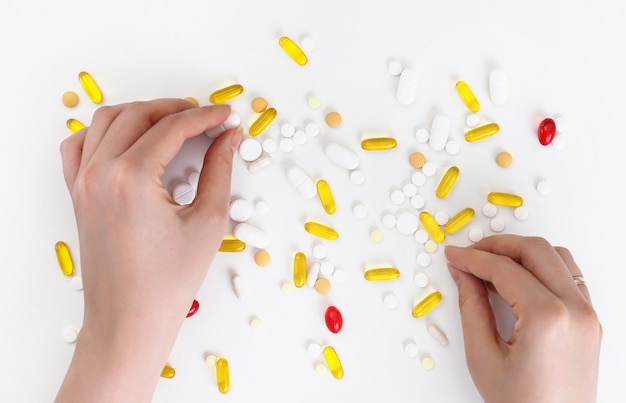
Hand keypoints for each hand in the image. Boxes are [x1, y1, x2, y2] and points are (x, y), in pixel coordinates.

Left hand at [56, 99, 241, 401]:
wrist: (129, 319)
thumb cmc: (168, 281)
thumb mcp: (207, 222)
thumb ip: (219, 170)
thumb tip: (228, 138)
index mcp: (132, 178)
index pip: (173, 127)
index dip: (205, 116)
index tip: (225, 116)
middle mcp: (100, 173)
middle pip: (139, 115)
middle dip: (176, 109)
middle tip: (205, 118)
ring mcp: (83, 182)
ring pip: (107, 120)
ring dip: (142, 113)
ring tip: (172, 123)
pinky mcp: (78, 194)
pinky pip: (80, 145)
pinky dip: (104, 131)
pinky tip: (128, 139)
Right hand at [445, 235, 601, 402]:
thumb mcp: (483, 356)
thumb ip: (471, 307)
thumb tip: (463, 274)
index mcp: (548, 318)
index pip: (504, 269)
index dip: (473, 258)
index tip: (453, 256)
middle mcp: (576, 310)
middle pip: (535, 251)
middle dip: (497, 245)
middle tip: (470, 253)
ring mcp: (588, 314)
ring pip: (556, 256)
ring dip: (522, 252)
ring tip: (492, 264)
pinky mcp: (591, 321)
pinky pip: (569, 276)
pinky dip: (542, 267)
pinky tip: (518, 278)